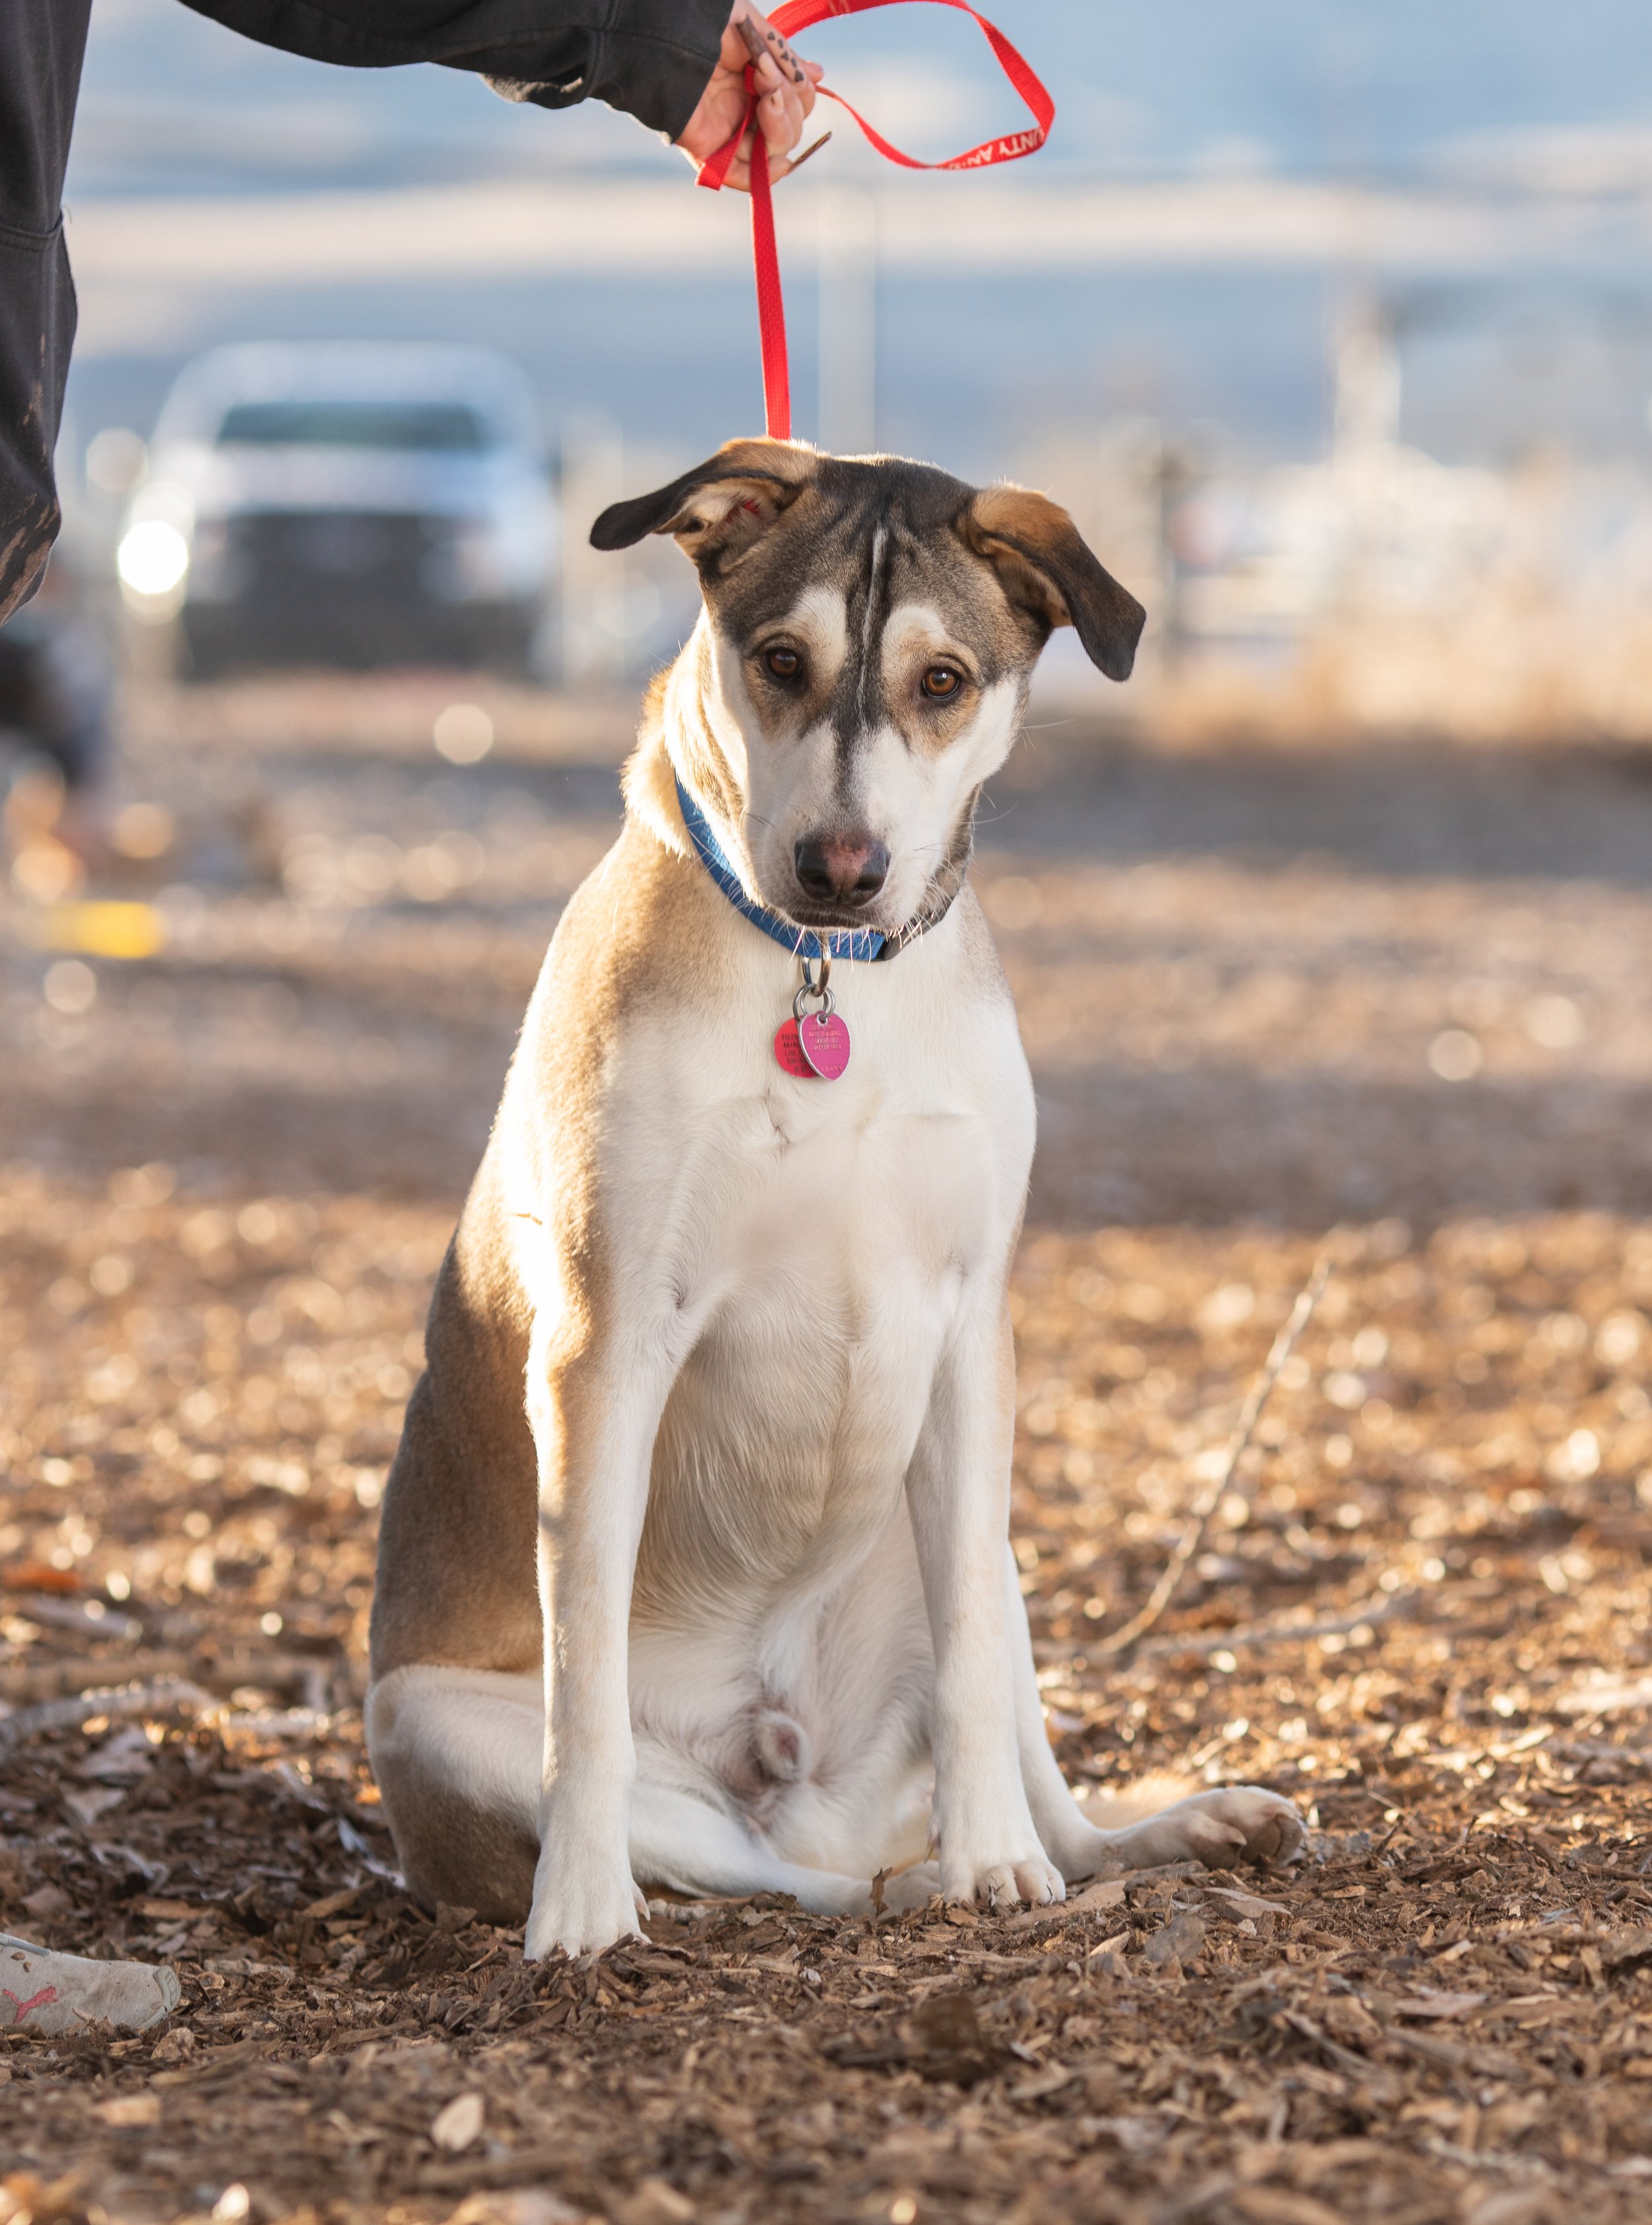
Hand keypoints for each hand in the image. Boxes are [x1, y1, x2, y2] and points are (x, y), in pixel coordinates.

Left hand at [677, 2, 825, 190]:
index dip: (799, 92)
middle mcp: (744, 106)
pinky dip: (760, 177)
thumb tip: (819, 76)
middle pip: (790, 129)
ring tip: (765, 102)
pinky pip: (739, 177)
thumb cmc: (702, 23)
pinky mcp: (708, 150)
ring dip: (780, 130)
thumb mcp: (753, 30)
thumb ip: (785, 55)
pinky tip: (777, 165)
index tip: (775, 67)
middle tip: (766, 82)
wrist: (662, 35)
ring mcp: (728, 130)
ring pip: (773, 153)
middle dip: (789, 107)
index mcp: (755, 79)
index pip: (796, 102)